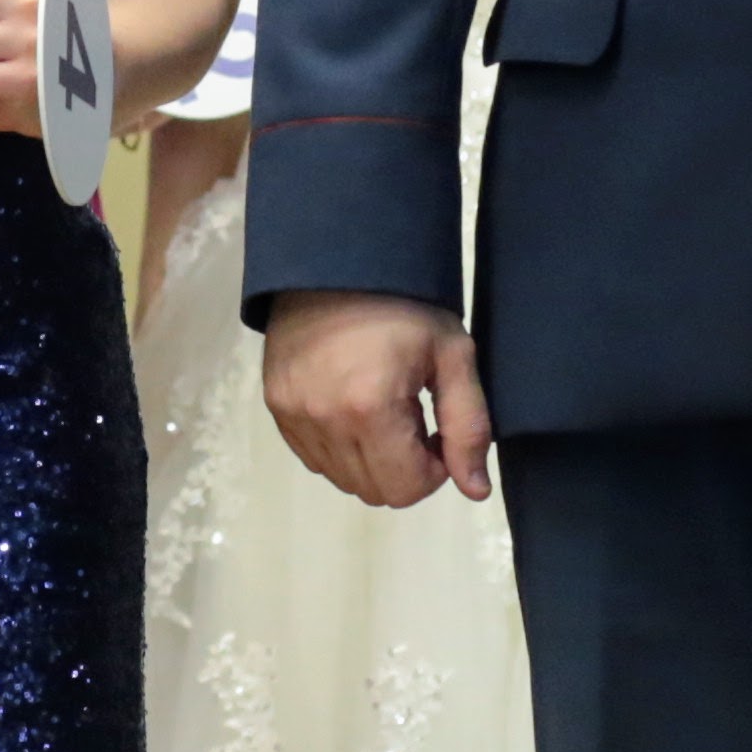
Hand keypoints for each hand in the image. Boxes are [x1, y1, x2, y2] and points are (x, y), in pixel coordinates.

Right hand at [264, 288, 493, 507]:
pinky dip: (341, 448)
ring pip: (343, 479)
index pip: (407, 489)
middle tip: (415, 421)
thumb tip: (475, 491)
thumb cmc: (405, 303)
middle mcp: (324, 420)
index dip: (435, 470)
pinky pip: (314, 458)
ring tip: (385, 412)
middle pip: (375, 491)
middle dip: (405, 468)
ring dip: (372, 461)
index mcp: (370, 408)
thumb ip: (468, 426)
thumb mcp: (453, 354)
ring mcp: (293, 415)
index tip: (439, 433)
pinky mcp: (276, 406)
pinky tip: (355, 408)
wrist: (337, 259)